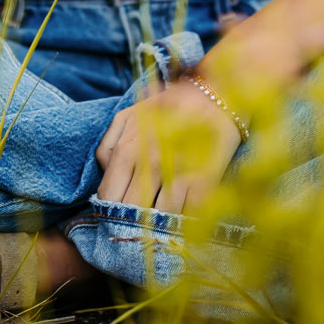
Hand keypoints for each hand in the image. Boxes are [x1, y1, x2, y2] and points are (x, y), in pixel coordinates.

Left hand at [93, 73, 244, 213]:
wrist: (218, 95)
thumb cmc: (170, 105)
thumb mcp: (129, 114)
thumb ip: (109, 143)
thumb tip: (106, 171)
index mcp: (128, 149)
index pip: (107, 195)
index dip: (107, 211)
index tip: (112, 216)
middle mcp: (150, 164)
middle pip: (129, 211)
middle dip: (127, 222)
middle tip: (130, 228)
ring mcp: (178, 175)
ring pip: (157, 218)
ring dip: (154, 225)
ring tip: (153, 229)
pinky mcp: (204, 182)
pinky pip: (186, 214)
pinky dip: (179, 220)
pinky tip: (177, 219)